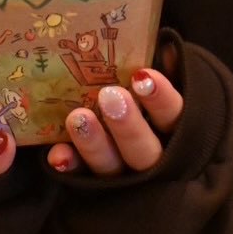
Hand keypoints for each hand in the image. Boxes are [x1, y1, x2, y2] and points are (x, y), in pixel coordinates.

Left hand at [46, 67, 183, 176]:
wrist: (144, 154)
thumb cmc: (154, 108)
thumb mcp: (167, 88)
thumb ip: (170, 71)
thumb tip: (168, 49)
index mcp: (175, 132)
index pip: (174, 117)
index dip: (161, 99)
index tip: (143, 76)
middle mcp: (154, 159)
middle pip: (145, 150)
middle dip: (127, 125)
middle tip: (109, 96)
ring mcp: (124, 176)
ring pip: (113, 167)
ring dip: (95, 144)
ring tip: (78, 117)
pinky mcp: (96, 184)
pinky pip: (82, 178)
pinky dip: (71, 166)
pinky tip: (58, 154)